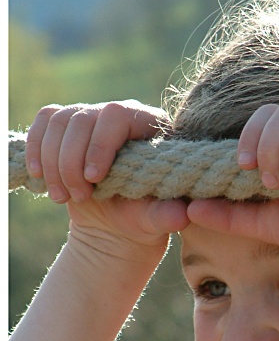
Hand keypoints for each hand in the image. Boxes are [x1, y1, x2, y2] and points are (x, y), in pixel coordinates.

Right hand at [25, 101, 189, 254]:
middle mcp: (119, 115)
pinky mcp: (67, 129)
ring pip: (59, 122)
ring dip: (53, 162)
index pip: (118, 116)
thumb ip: (167, 215)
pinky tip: (39, 176)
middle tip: (80, 197)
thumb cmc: (143, 218)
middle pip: (83, 118)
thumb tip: (181, 216)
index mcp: (149, 126)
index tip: (94, 179)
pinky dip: (36, 149)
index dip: (100, 145)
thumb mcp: (157, 219)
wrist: (118, 225)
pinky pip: (44, 123)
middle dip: (73, 161)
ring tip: (62, 197)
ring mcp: (91, 118)